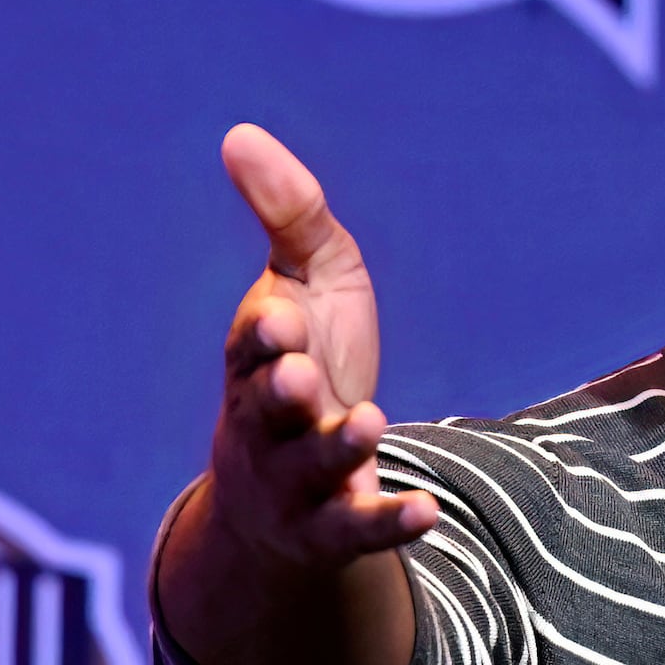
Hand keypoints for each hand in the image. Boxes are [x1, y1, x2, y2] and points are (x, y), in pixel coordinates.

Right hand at [204, 124, 436, 572]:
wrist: (283, 486)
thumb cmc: (302, 360)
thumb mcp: (308, 280)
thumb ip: (288, 213)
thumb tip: (239, 133)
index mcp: (257, 359)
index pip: (250, 346)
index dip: (264, 335)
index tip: (280, 317)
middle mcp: (266, 422)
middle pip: (266, 410)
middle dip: (281, 393)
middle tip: (301, 375)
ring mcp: (296, 481)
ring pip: (306, 469)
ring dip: (335, 447)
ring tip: (369, 422)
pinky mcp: (333, 528)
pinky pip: (356, 530)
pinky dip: (389, 521)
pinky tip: (425, 509)